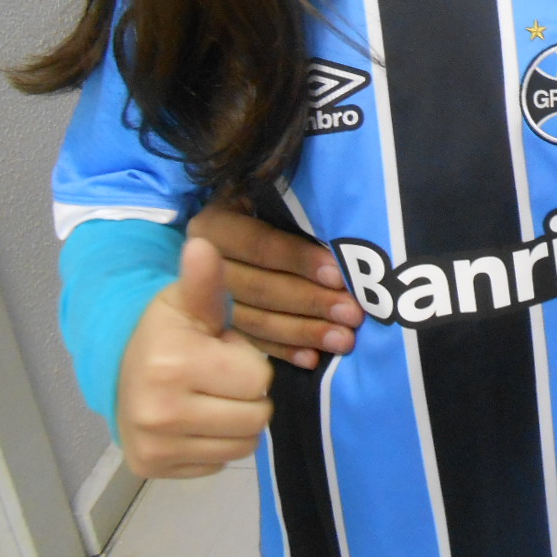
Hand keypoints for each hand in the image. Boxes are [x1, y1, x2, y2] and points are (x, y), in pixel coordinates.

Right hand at [117, 238, 274, 477]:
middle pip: (256, 416)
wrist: (119, 367)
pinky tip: (196, 418)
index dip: (248, 362)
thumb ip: (204, 280)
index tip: (222, 350)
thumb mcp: (186, 300)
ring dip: (237, 421)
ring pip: (243, 445)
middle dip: (247, 393)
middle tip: (219, 376)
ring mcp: (154, 446)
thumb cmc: (165, 330)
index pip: (259, 379)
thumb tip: (203, 245)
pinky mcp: (151, 468)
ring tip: (210, 395)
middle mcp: (160, 412)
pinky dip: (215, 443)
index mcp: (174, 365)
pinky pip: (218, 464)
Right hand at [187, 202, 362, 367]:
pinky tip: (313, 359)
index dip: (298, 259)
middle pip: (260, 288)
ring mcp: (206, 303)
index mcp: (214, 225)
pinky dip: (285, 352)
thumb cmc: (270, 204)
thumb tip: (336, 235)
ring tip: (343, 339)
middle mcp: (204, 265)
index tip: (337, 275)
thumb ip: (294, 213)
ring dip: (304, 331)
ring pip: (257, 321)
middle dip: (310, 301)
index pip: (258, 245)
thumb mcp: (274, 197)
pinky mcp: (217, 330)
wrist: (237, 225)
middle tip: (352, 314)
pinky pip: (252, 344)